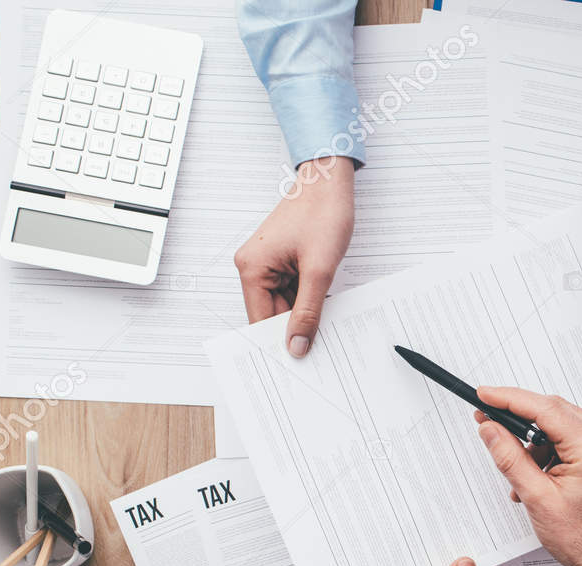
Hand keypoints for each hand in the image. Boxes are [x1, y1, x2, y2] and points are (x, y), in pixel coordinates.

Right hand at [233, 156, 355, 355]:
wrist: (330, 183)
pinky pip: (293, 292)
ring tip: (325, 329)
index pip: (259, 321)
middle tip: (316, 354)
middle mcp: (253, 267)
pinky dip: (308, 302)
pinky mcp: (283, 262)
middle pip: (271, 315)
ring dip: (304, 316)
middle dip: (293, 331)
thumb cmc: (322, 214)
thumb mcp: (319, 271)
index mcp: (252, 268)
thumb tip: (296, 345)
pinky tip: (324, 310)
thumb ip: (308, 311)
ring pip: (285, 306)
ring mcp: (268, 264)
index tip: (294, 366)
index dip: (276, 344)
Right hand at [473, 388, 581, 565]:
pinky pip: (573, 436)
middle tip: (491, 426)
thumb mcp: (536, 497)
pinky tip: (542, 475)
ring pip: (562, 423)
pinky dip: (552, 450)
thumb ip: (510, 457)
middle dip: (521, 421)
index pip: (545, 408)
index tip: (486, 395)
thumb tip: (490, 428)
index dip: (510, 398)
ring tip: (525, 476)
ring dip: (536, 442)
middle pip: (554, 410)